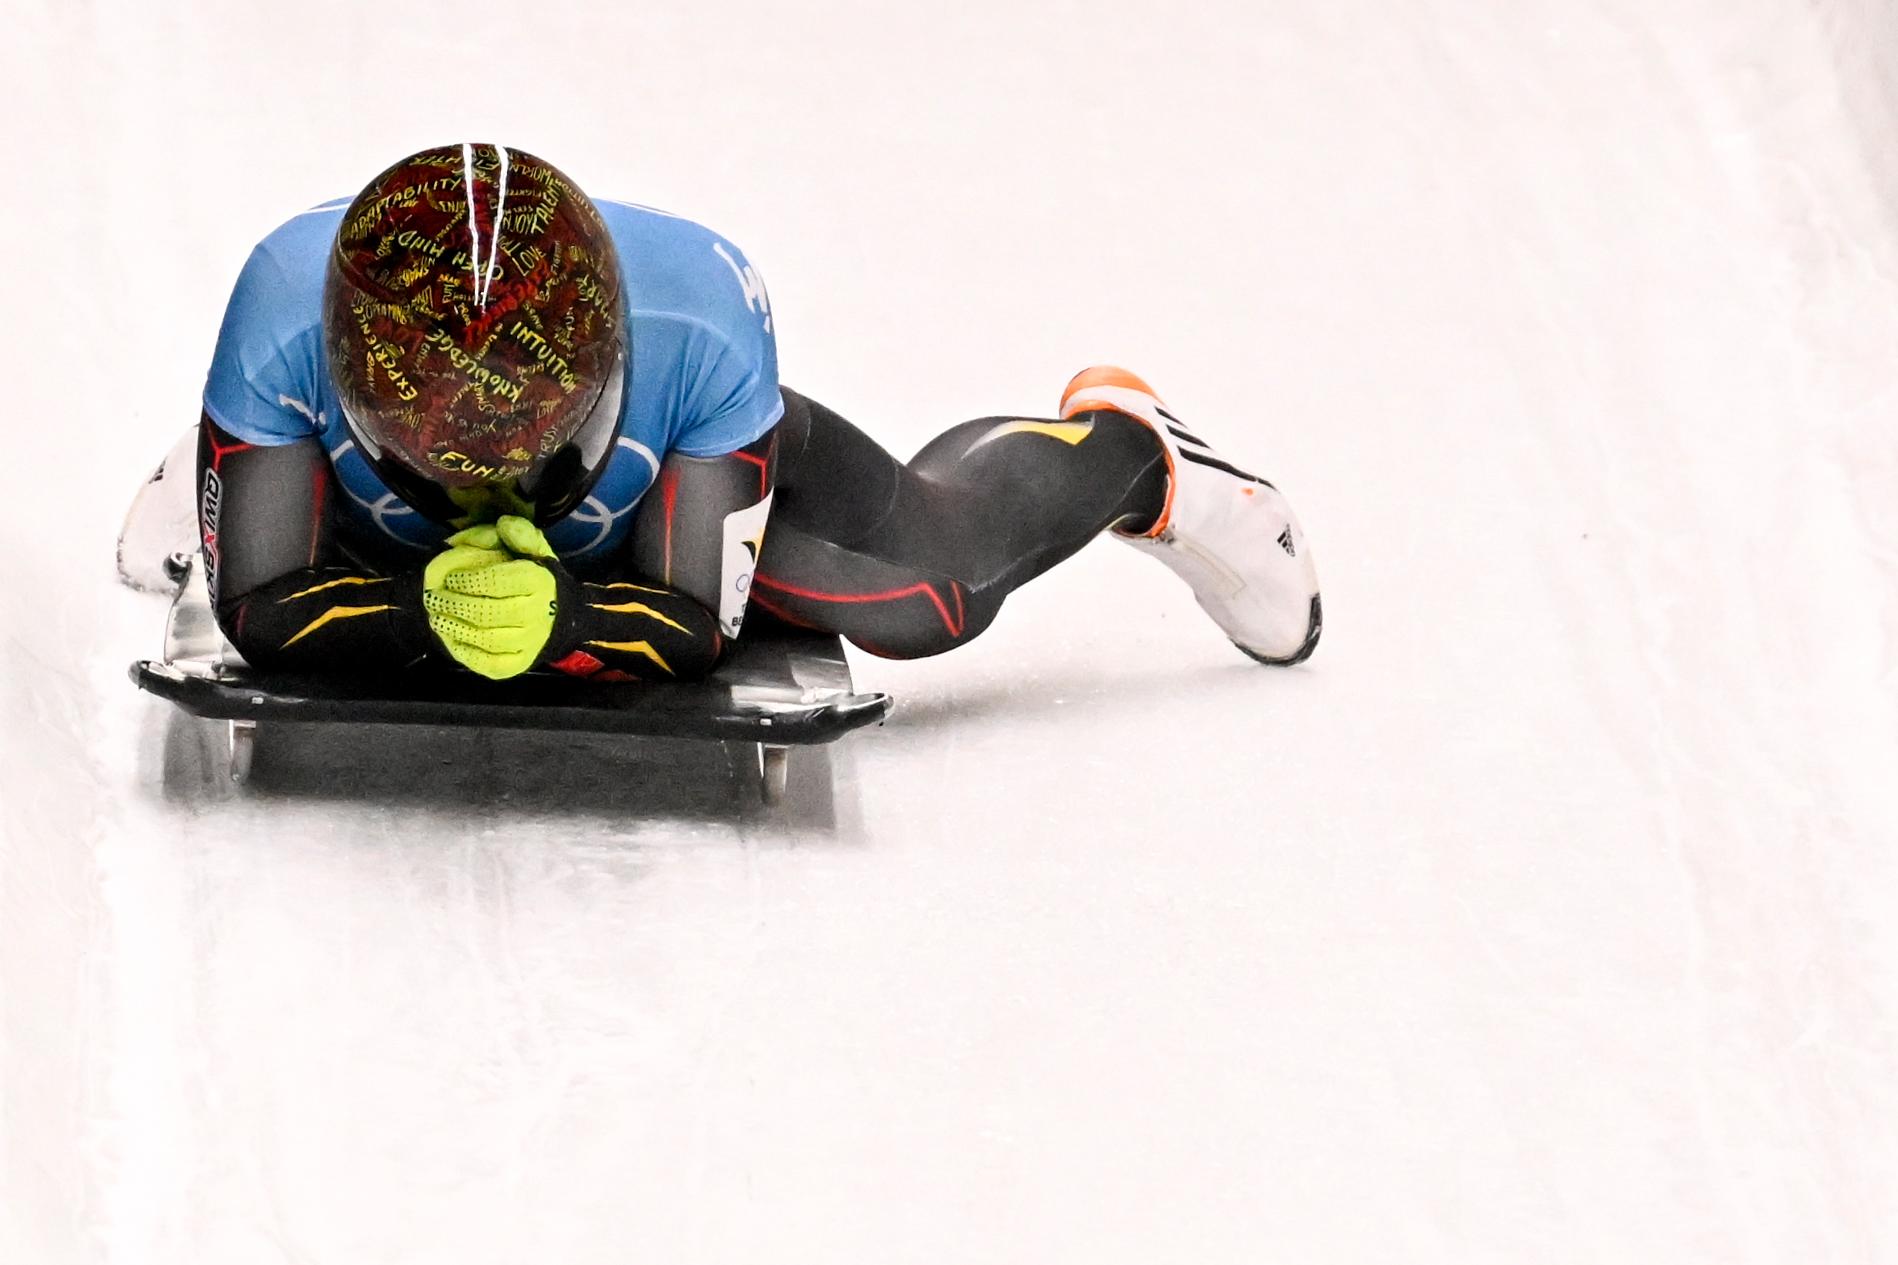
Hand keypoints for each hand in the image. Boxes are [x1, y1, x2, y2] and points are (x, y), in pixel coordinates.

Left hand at [421, 518, 562, 679]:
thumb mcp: (534, 549)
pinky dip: (467, 653)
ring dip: (455, 628)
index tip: (450, 578)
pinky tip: (451, 640)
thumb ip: (519, 533)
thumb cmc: (538, 578)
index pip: (498, 581)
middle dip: (454, 604)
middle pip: (488, 612)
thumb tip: (502, 524)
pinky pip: (490, 664)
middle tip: (431, 597)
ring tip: (435, 617)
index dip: (469, 580)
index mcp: (539, 582)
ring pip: (487, 639)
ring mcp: (530, 643)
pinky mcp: (520, 664)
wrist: (562, 617)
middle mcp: (538, 614)